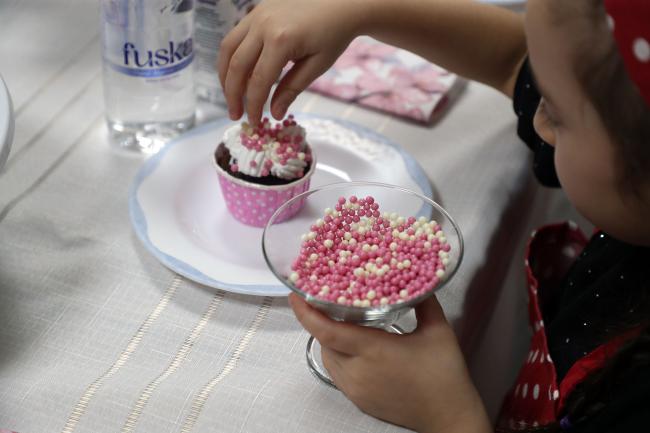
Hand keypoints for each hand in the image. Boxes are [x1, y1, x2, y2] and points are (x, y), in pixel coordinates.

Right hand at [218, 0, 362, 124]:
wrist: (341, 2)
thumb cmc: (334, 34)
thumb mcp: (317, 66)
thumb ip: (292, 89)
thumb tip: (273, 114)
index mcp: (281, 40)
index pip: (258, 82)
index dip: (253, 106)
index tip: (255, 123)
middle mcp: (262, 26)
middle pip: (236, 67)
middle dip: (233, 95)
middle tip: (235, 115)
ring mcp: (256, 15)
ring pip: (228, 49)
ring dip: (225, 76)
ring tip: (231, 96)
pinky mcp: (255, 11)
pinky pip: (234, 37)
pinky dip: (231, 58)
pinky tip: (237, 74)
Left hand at [289, 293, 491, 432]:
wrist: (449, 419)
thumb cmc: (445, 377)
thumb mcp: (438, 331)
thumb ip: (425, 301)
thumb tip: (417, 279)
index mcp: (374, 351)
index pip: (327, 331)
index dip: (307, 312)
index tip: (296, 294)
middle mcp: (358, 372)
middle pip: (323, 342)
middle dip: (318, 320)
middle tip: (321, 297)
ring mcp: (356, 389)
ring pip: (327, 358)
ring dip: (327, 338)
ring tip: (336, 318)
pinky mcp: (358, 400)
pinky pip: (336, 373)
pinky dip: (336, 355)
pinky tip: (350, 345)